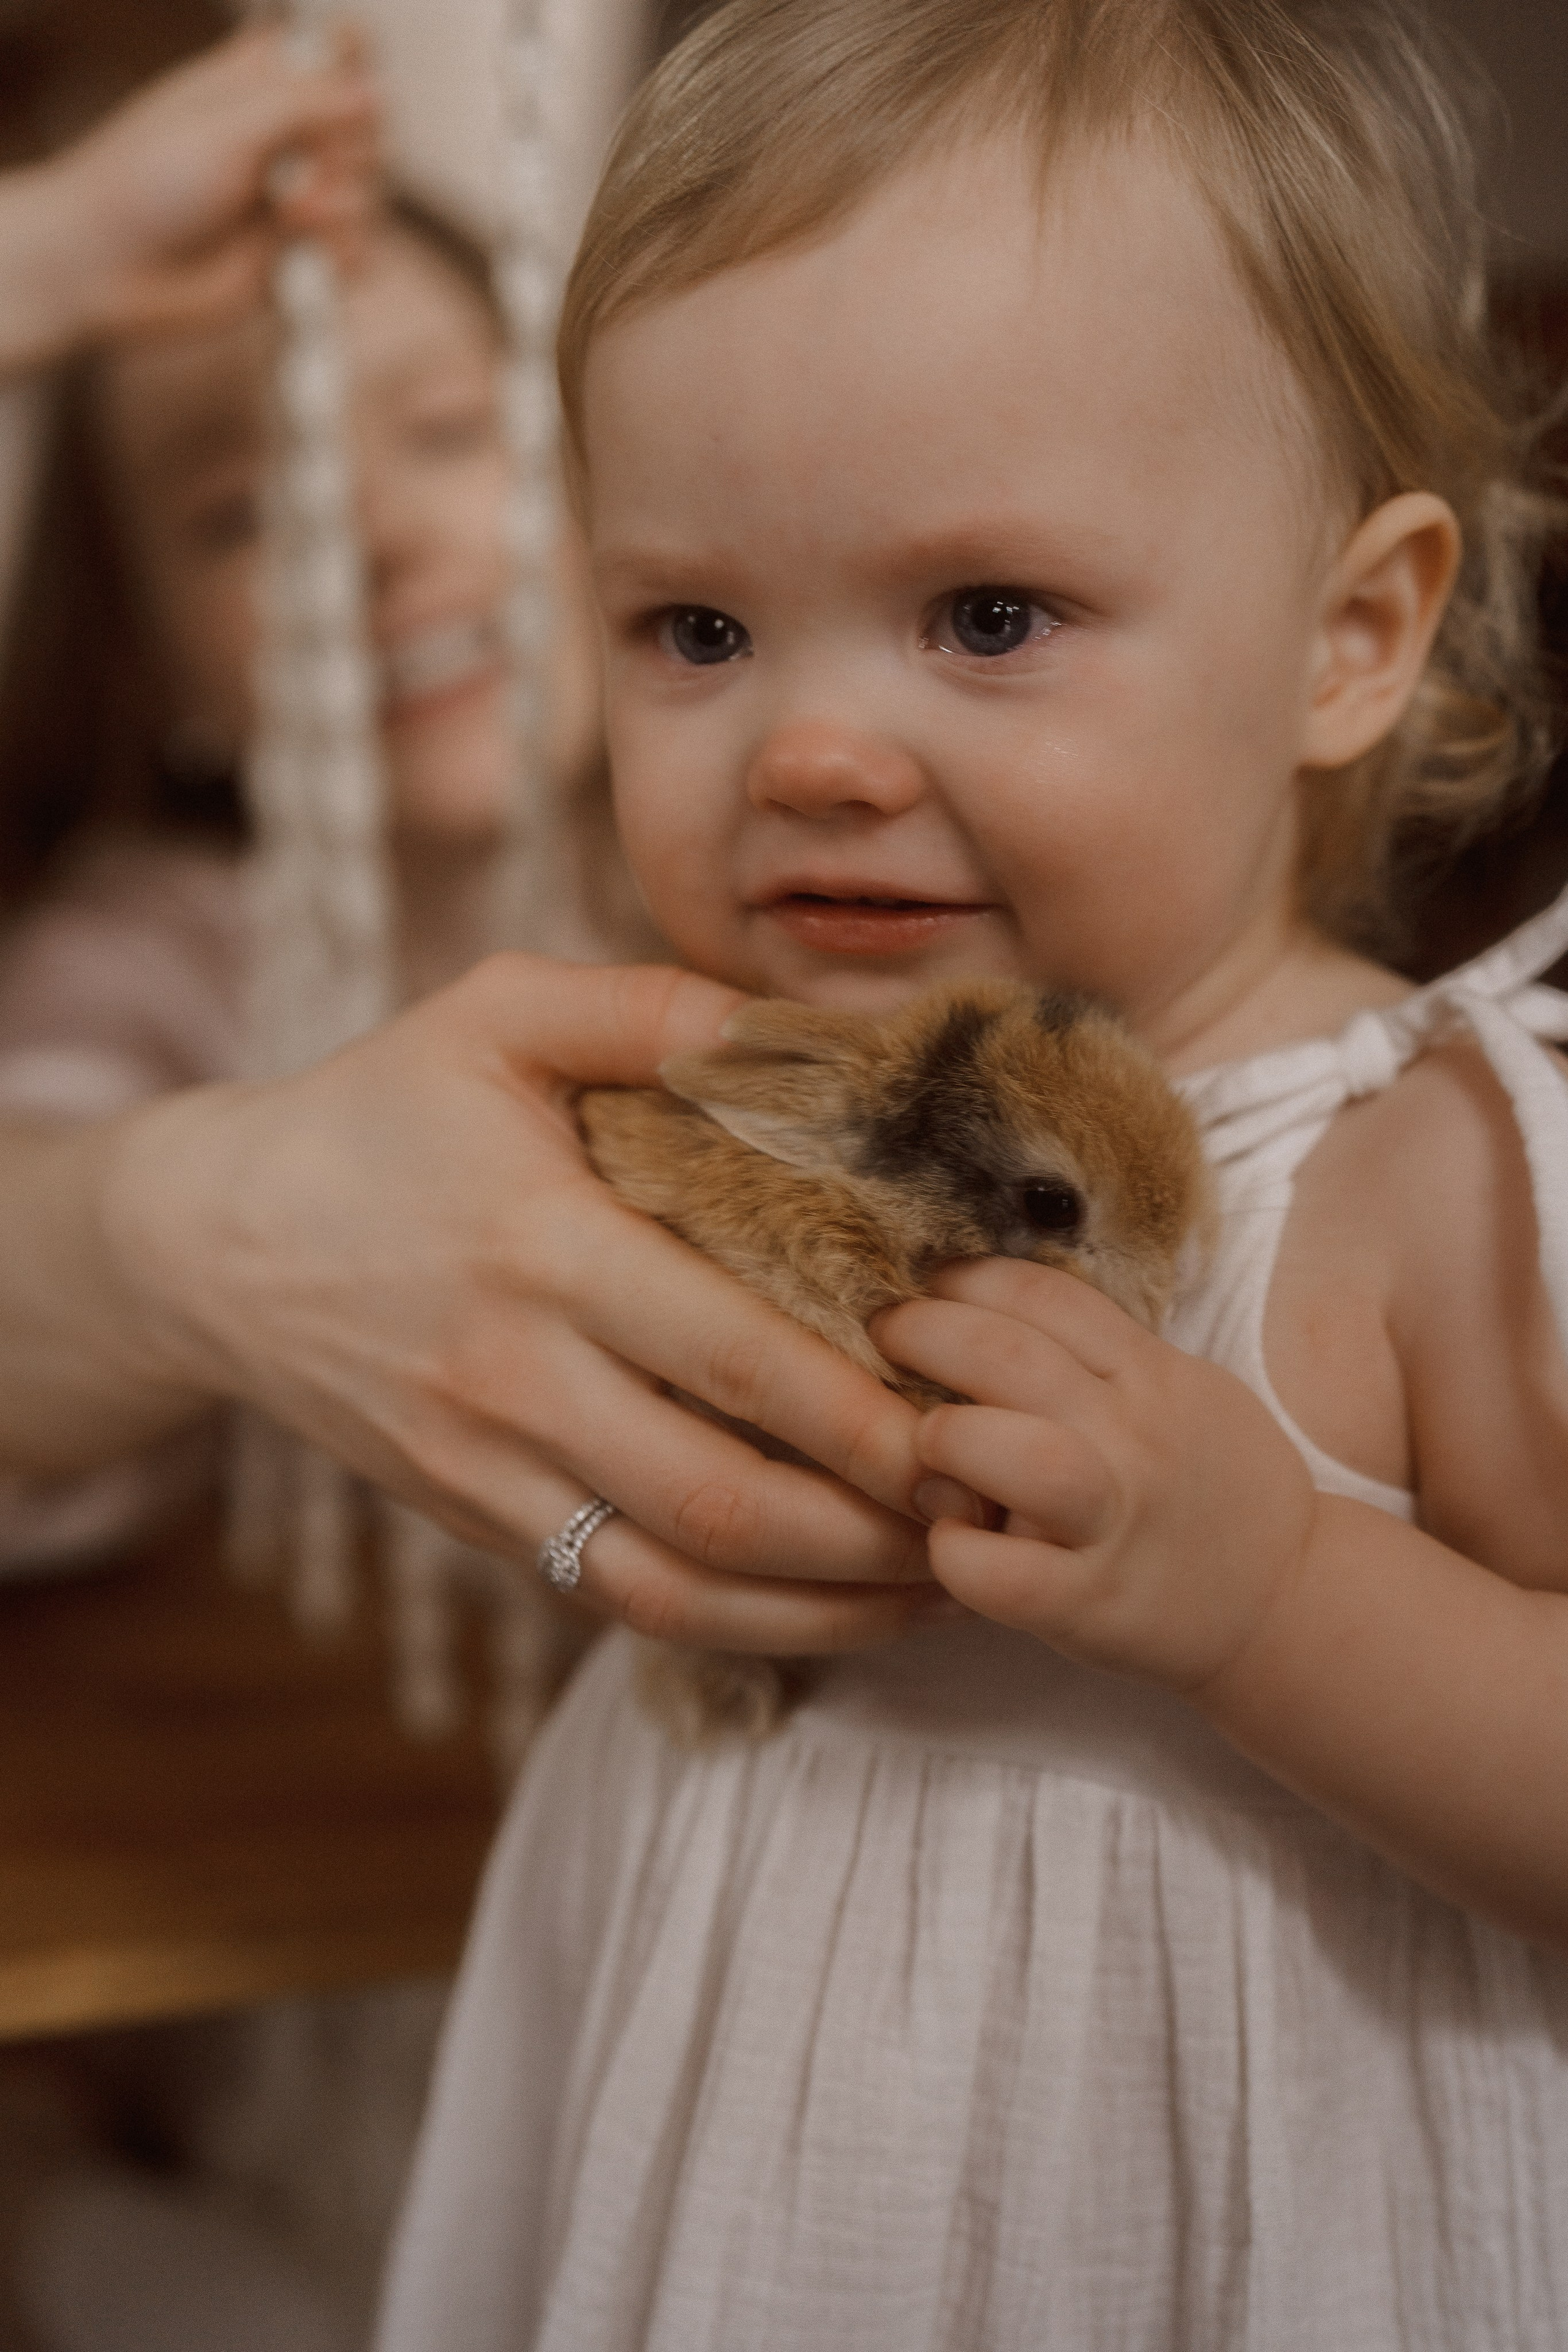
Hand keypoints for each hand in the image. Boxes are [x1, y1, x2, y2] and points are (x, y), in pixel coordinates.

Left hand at [0, 23, 378, 373]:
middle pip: (367, 126)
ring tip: (288, 217)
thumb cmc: (147, 183)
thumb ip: (304, 105)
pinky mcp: (301, 260)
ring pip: (368, 193)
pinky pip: (358, 253)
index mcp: (262, 82)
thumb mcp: (227, 125)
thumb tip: (375, 92)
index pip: (334, 50)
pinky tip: (304, 260)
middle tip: (297, 166)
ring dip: (340, 207)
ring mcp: (298, 201)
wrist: (113, 271)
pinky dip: (341, 257)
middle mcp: (287, 138)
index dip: (351, 56)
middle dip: (345, 148)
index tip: (342, 75)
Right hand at [101, 957, 945, 1656]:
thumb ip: (650, 1008)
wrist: (215, 1244)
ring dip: (817, 1607)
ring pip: (672, 1585)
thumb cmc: (376, 1113)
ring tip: (929, 1589)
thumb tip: (811, 1026)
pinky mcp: (473, 1520)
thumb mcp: (496, 1014)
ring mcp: (486, 1468)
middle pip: (718, 1500)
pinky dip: (730, 1618)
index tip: (959, 1425)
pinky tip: (818, 1603)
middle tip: (976, 1517)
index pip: (730, 1355)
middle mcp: (513, 1378)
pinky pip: (615, 1598)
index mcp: (541, 1247)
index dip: (858, 1413)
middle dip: (868, 1532)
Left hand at [874, 1258, 1319, 1690]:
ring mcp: (1112, 1523)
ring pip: (1016, 1455)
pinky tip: (946, 1539)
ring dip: (946, 1438)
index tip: (927, 1282)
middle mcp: (1133, 1438)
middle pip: (1012, 1357)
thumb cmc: (1211, 1487)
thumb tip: (993, 1301)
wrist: (1287, 1602)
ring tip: (924, 1445)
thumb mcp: (1180, 1391)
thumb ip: (1101, 1352)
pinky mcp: (1090, 1605)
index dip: (968, 1276)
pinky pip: (1003, 1575)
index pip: (1046, 1295)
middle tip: (886, 1334)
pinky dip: (955, 1553)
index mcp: (1151, 1376)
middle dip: (927, 1332)